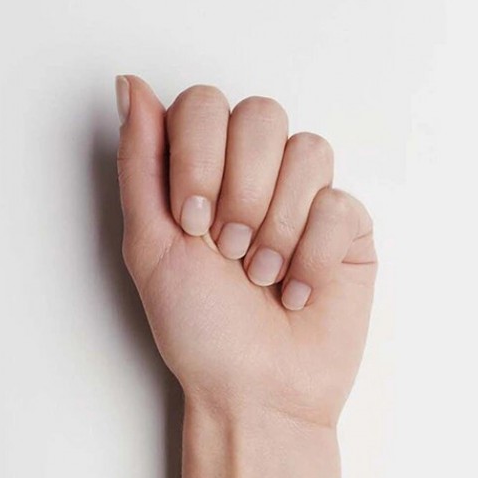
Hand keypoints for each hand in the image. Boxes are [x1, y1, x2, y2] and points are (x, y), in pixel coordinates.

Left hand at [115, 76, 376, 429]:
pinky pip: (340, 204)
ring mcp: (306, 200)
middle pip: (262, 115)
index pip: (206, 104)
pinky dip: (312, 256)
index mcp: (204, 172)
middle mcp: (256, 177)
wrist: (255, 394)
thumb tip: (130, 84)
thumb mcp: (149, 246)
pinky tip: (297, 293)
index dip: (199, 157)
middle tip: (229, 252)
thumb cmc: (200, 333)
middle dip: (241, 191)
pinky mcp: (348, 230)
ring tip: (262, 277)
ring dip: (277, 225)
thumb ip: (140, 163)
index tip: (190, 223)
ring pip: (308, 151)